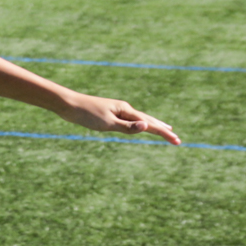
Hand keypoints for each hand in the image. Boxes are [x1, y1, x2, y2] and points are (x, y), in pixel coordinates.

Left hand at [62, 93, 178, 144]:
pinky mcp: (109, 113)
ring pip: (139, 119)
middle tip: (175, 137)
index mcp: (126, 111)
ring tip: (163, 128)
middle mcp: (124, 109)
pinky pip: (129, 120)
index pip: (150, 124)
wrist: (68, 104)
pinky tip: (137, 125)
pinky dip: (139, 124)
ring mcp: (117, 110)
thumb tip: (147, 127)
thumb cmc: (86, 114)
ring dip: (153, 124)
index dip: (164, 133)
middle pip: (148, 120)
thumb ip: (127, 127)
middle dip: (162, 129)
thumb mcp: (107, 124)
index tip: (177, 141)